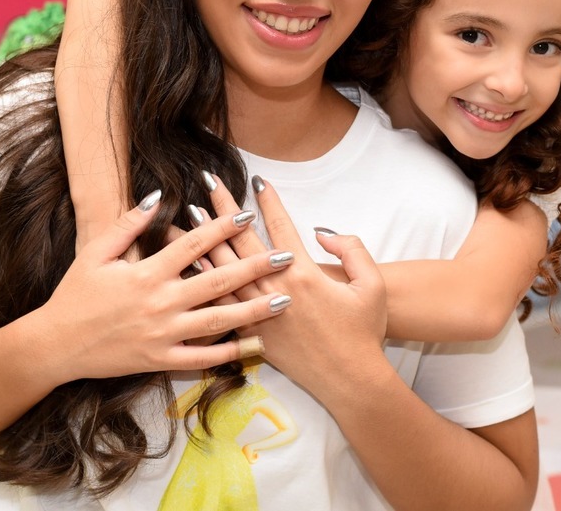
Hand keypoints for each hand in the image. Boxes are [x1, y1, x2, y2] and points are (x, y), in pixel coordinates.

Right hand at [36, 193, 292, 382]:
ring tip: (284, 300)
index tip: (248, 215)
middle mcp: (160, 303)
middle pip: (217, 281)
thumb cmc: (75, 294)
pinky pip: (200, 358)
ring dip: (254, 310)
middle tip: (286, 257)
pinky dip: (228, 351)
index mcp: (146, 273)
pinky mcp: (159, 360)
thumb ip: (128, 224)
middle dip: (255, 267)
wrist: (55, 344)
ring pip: (218, 321)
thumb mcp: (96, 252)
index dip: (222, 227)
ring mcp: (162, 334)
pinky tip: (254, 344)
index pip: (194, 245)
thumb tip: (157, 196)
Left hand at [203, 175, 386, 395]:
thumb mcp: (372, 285)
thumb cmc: (365, 332)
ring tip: (188, 214)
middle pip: (243, 241)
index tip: (256, 179)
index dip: (268, 201)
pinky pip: (221, 302)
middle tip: (208, 181)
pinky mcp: (252, 334)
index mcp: (304, 275)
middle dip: (225, 208)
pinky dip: (204, 281)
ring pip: (224, 269)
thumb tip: (323, 232)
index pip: (281, 228)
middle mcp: (275, 290)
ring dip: (205, 239)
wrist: (351, 380)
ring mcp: (259, 313)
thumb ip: (352, 250)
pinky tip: (190, 265)